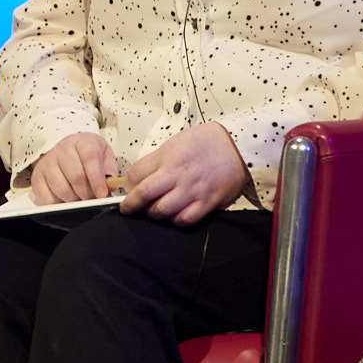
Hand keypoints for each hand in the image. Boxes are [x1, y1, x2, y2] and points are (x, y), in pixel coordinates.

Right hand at [26, 133, 121, 207]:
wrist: (66, 149)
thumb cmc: (87, 155)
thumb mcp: (104, 155)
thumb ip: (109, 170)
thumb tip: (109, 187)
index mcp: (82, 142)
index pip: (89, 158)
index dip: (96, 178)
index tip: (102, 194)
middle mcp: (62, 150)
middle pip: (75, 176)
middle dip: (87, 194)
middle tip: (93, 199)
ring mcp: (48, 163)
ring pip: (61, 188)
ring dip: (74, 199)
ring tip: (80, 198)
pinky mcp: (37, 177)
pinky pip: (47, 197)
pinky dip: (59, 203)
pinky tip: (66, 198)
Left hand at [121, 121, 248, 223]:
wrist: (236, 145)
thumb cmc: (207, 141)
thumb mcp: (176, 142)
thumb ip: (157, 159)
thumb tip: (140, 175)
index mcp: (167, 157)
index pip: (136, 174)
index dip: (127, 185)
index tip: (126, 190)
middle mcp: (177, 175)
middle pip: (144, 194)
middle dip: (131, 204)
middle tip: (128, 208)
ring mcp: (192, 190)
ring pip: (161, 210)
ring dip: (154, 213)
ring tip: (154, 210)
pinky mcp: (206, 202)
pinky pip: (184, 219)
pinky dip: (176, 220)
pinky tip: (175, 215)